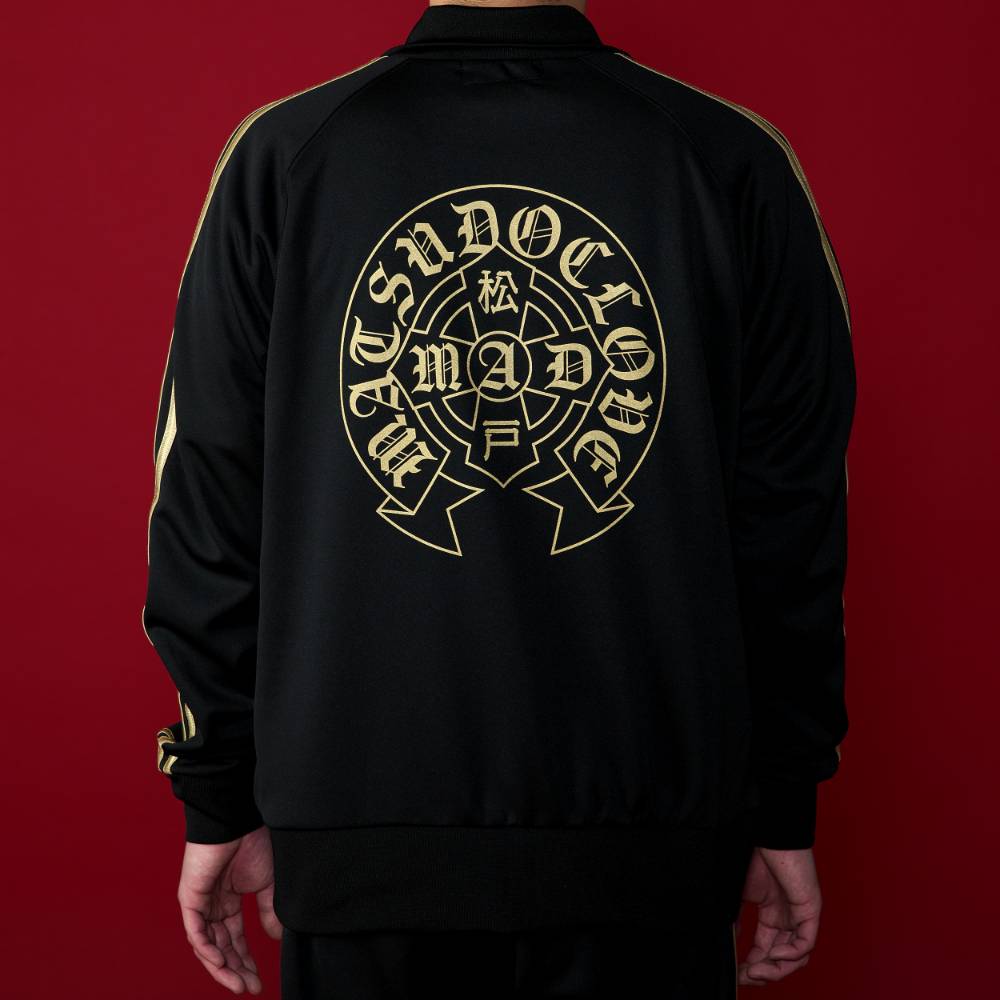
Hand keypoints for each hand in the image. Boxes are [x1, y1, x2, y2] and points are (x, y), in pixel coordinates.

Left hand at [177, 825, 282, 993]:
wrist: (239, 818)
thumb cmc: (254, 842)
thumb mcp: (269, 883)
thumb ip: (269, 911)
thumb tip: (275, 938)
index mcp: (229, 901)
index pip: (235, 939)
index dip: (247, 961)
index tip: (260, 981)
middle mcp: (213, 906)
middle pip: (222, 947)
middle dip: (236, 970)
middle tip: (250, 987)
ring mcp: (200, 903)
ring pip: (206, 945)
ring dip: (221, 967)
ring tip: (237, 983)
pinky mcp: (190, 898)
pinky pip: (195, 931)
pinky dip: (207, 949)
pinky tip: (221, 962)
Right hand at [736, 846, 820, 985]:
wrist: (764, 829)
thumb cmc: (749, 853)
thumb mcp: (736, 894)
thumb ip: (732, 919)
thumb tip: (722, 946)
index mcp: (772, 913)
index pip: (766, 948)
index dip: (752, 965)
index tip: (736, 974)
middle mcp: (788, 917)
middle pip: (782, 958)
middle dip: (763, 973)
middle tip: (744, 977)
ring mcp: (800, 913)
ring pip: (796, 956)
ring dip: (776, 969)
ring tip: (754, 971)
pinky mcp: (810, 908)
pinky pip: (806, 942)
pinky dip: (790, 954)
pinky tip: (772, 954)